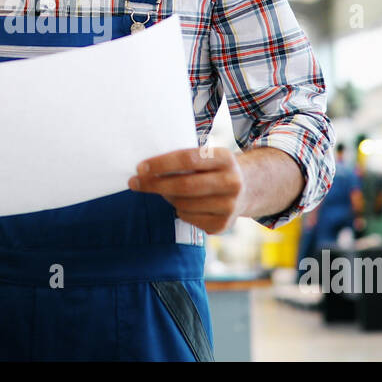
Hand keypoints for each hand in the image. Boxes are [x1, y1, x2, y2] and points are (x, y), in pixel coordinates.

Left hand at [128, 147, 246, 234]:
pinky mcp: (223, 225)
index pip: (187, 159)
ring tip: (165, 190)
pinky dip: (179, 210)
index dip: (161, 164)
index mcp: (225, 158)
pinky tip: (186, 204)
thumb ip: (184, 160)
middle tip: (134, 182)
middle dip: (154, 184)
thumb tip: (146, 170)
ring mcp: (230, 206)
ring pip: (183, 204)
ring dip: (167, 197)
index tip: (140, 167)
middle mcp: (231, 182)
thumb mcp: (207, 156)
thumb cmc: (214, 168)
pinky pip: (188, 218)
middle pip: (184, 186)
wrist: (247, 188)